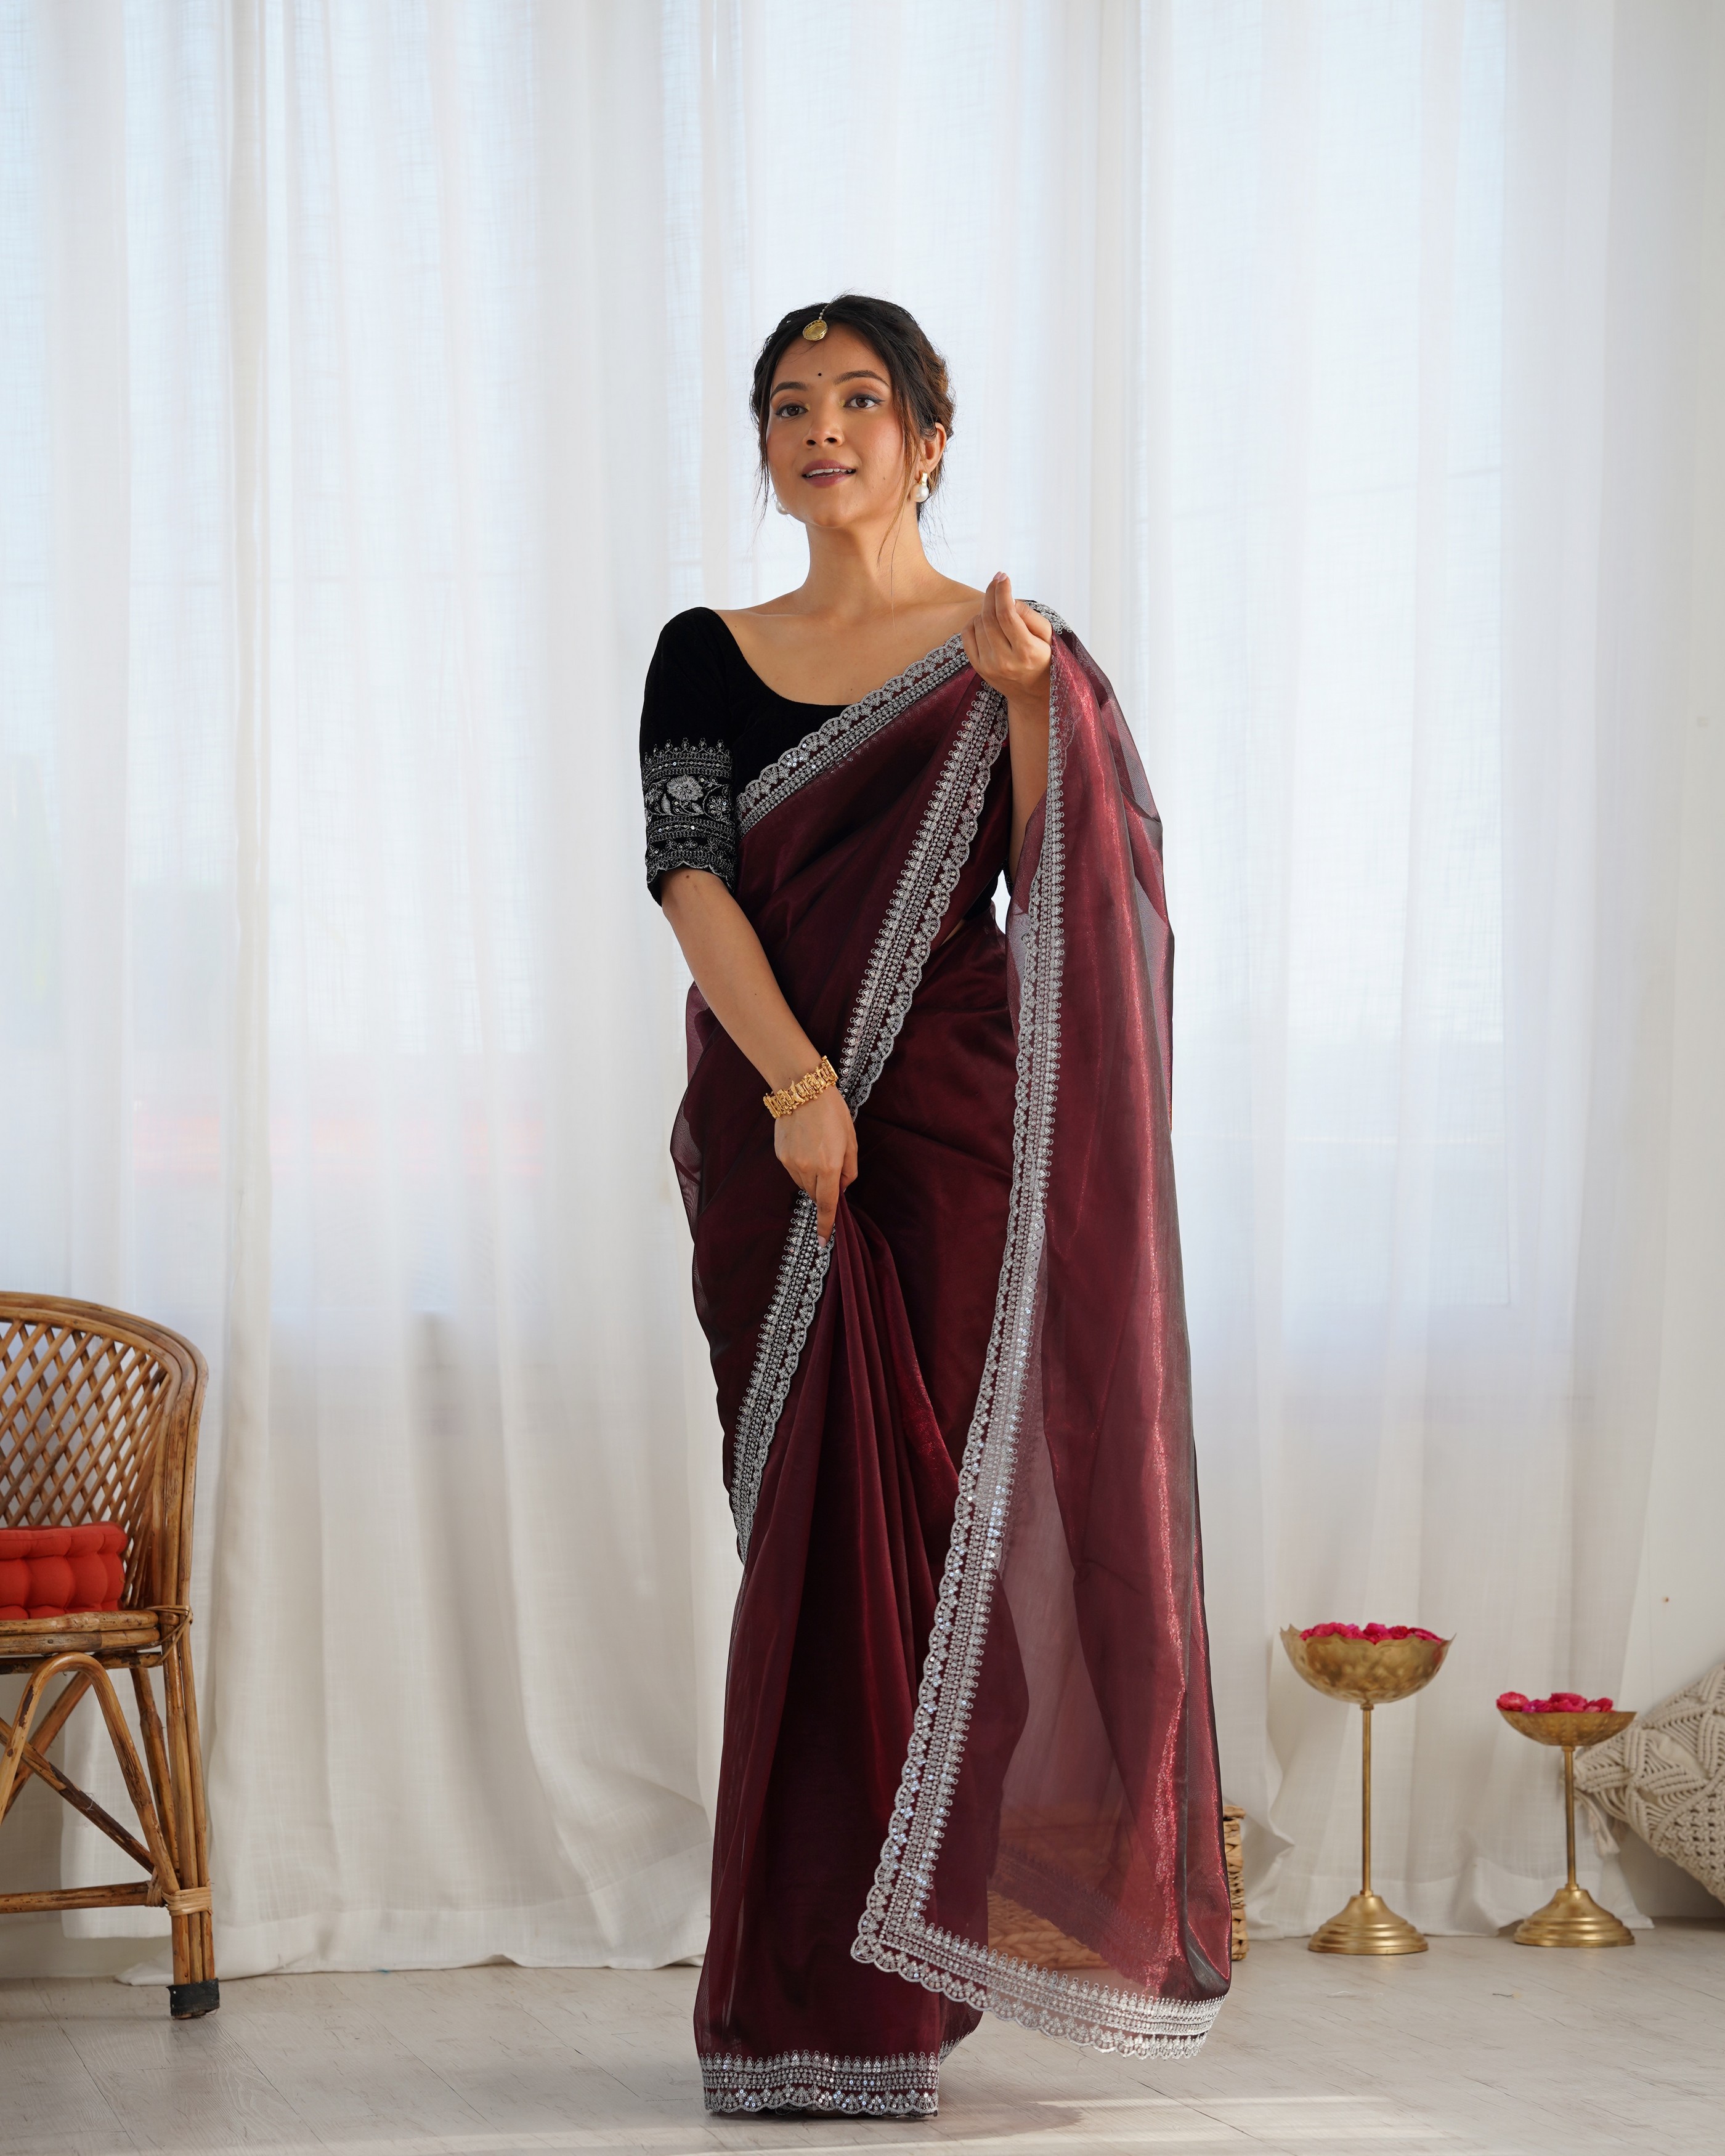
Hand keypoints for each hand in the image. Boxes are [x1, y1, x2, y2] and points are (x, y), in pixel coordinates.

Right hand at [773, 1083, 858, 1244]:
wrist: (801, 1089)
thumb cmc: (832, 1111)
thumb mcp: (850, 1138)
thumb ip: (850, 1168)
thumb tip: (844, 1187)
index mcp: (829, 1166)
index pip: (828, 1205)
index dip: (827, 1225)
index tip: (824, 1242)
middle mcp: (807, 1169)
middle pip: (815, 1195)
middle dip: (824, 1192)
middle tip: (831, 1170)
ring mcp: (790, 1163)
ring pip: (803, 1184)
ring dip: (812, 1179)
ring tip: (818, 1152)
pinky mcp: (780, 1155)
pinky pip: (793, 1171)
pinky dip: (801, 1167)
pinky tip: (806, 1146)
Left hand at [961, 572, 1051, 706]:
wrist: (1032, 692)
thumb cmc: (1043, 657)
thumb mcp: (1047, 636)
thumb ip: (1030, 616)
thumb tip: (1009, 600)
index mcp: (1026, 651)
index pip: (1007, 615)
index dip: (1002, 592)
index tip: (1003, 577)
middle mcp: (1005, 661)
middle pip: (989, 617)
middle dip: (991, 593)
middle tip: (997, 581)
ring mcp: (989, 666)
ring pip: (978, 624)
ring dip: (985, 608)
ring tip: (997, 606)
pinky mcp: (978, 668)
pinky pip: (967, 635)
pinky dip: (974, 622)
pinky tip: (985, 621)